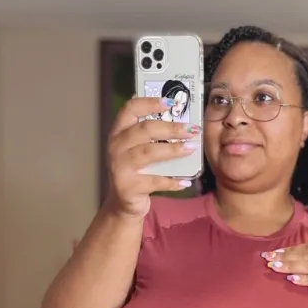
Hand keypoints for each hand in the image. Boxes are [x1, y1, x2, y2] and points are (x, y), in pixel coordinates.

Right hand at [106, 96, 200, 219]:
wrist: (123, 204)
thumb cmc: (135, 172)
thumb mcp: (136, 150)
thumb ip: (149, 135)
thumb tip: (176, 117)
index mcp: (118, 132)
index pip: (130, 109)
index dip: (150, 103)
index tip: (171, 103)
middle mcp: (116, 147)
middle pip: (145, 129)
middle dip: (171, 128)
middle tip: (191, 129)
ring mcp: (120, 167)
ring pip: (149, 153)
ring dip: (173, 150)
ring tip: (190, 149)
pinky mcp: (128, 186)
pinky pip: (155, 181)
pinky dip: (172, 181)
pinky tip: (185, 181)